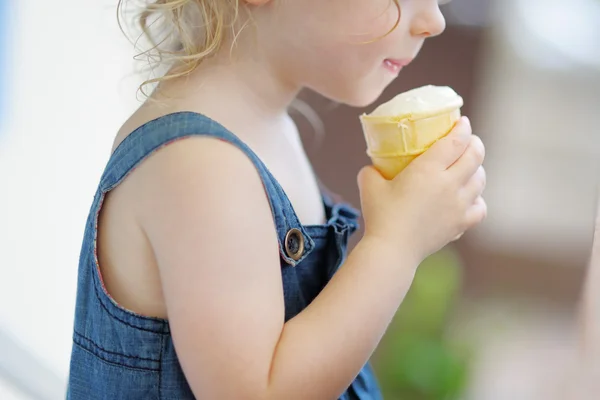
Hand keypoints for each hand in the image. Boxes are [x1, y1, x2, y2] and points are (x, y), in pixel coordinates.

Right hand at [357, 117, 485, 262]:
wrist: (392, 250)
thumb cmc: (380, 216)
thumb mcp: (369, 184)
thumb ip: (372, 169)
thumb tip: (374, 165)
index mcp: (428, 170)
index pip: (455, 141)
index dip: (463, 128)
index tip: (462, 122)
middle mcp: (449, 184)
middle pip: (475, 156)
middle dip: (475, 143)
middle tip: (468, 140)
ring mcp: (458, 205)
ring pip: (480, 180)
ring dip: (477, 169)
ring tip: (468, 167)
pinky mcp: (460, 224)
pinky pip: (480, 207)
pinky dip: (477, 199)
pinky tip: (469, 198)